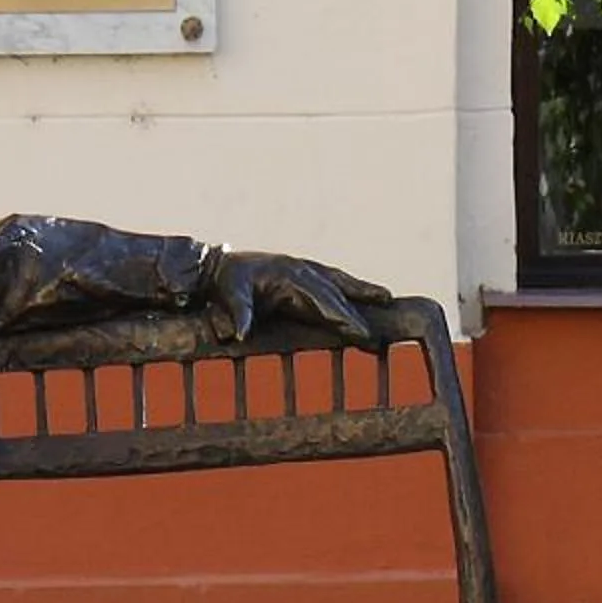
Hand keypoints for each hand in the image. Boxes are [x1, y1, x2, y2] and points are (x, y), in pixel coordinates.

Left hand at [204, 251, 391, 341]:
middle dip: (358, 314)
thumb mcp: (228, 295)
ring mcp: (303, 268)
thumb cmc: (223, 281)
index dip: (343, 319)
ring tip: (387, 298)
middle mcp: (302, 270)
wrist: (214, 265)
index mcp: (289, 276)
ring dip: (363, 291)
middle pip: (337, 294)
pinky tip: (364, 292)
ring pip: (340, 281)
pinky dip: (350, 285)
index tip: (362, 335)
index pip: (323, 302)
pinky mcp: (302, 271)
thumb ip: (238, 313)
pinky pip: (332, 279)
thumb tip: (241, 334)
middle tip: (378, 337)